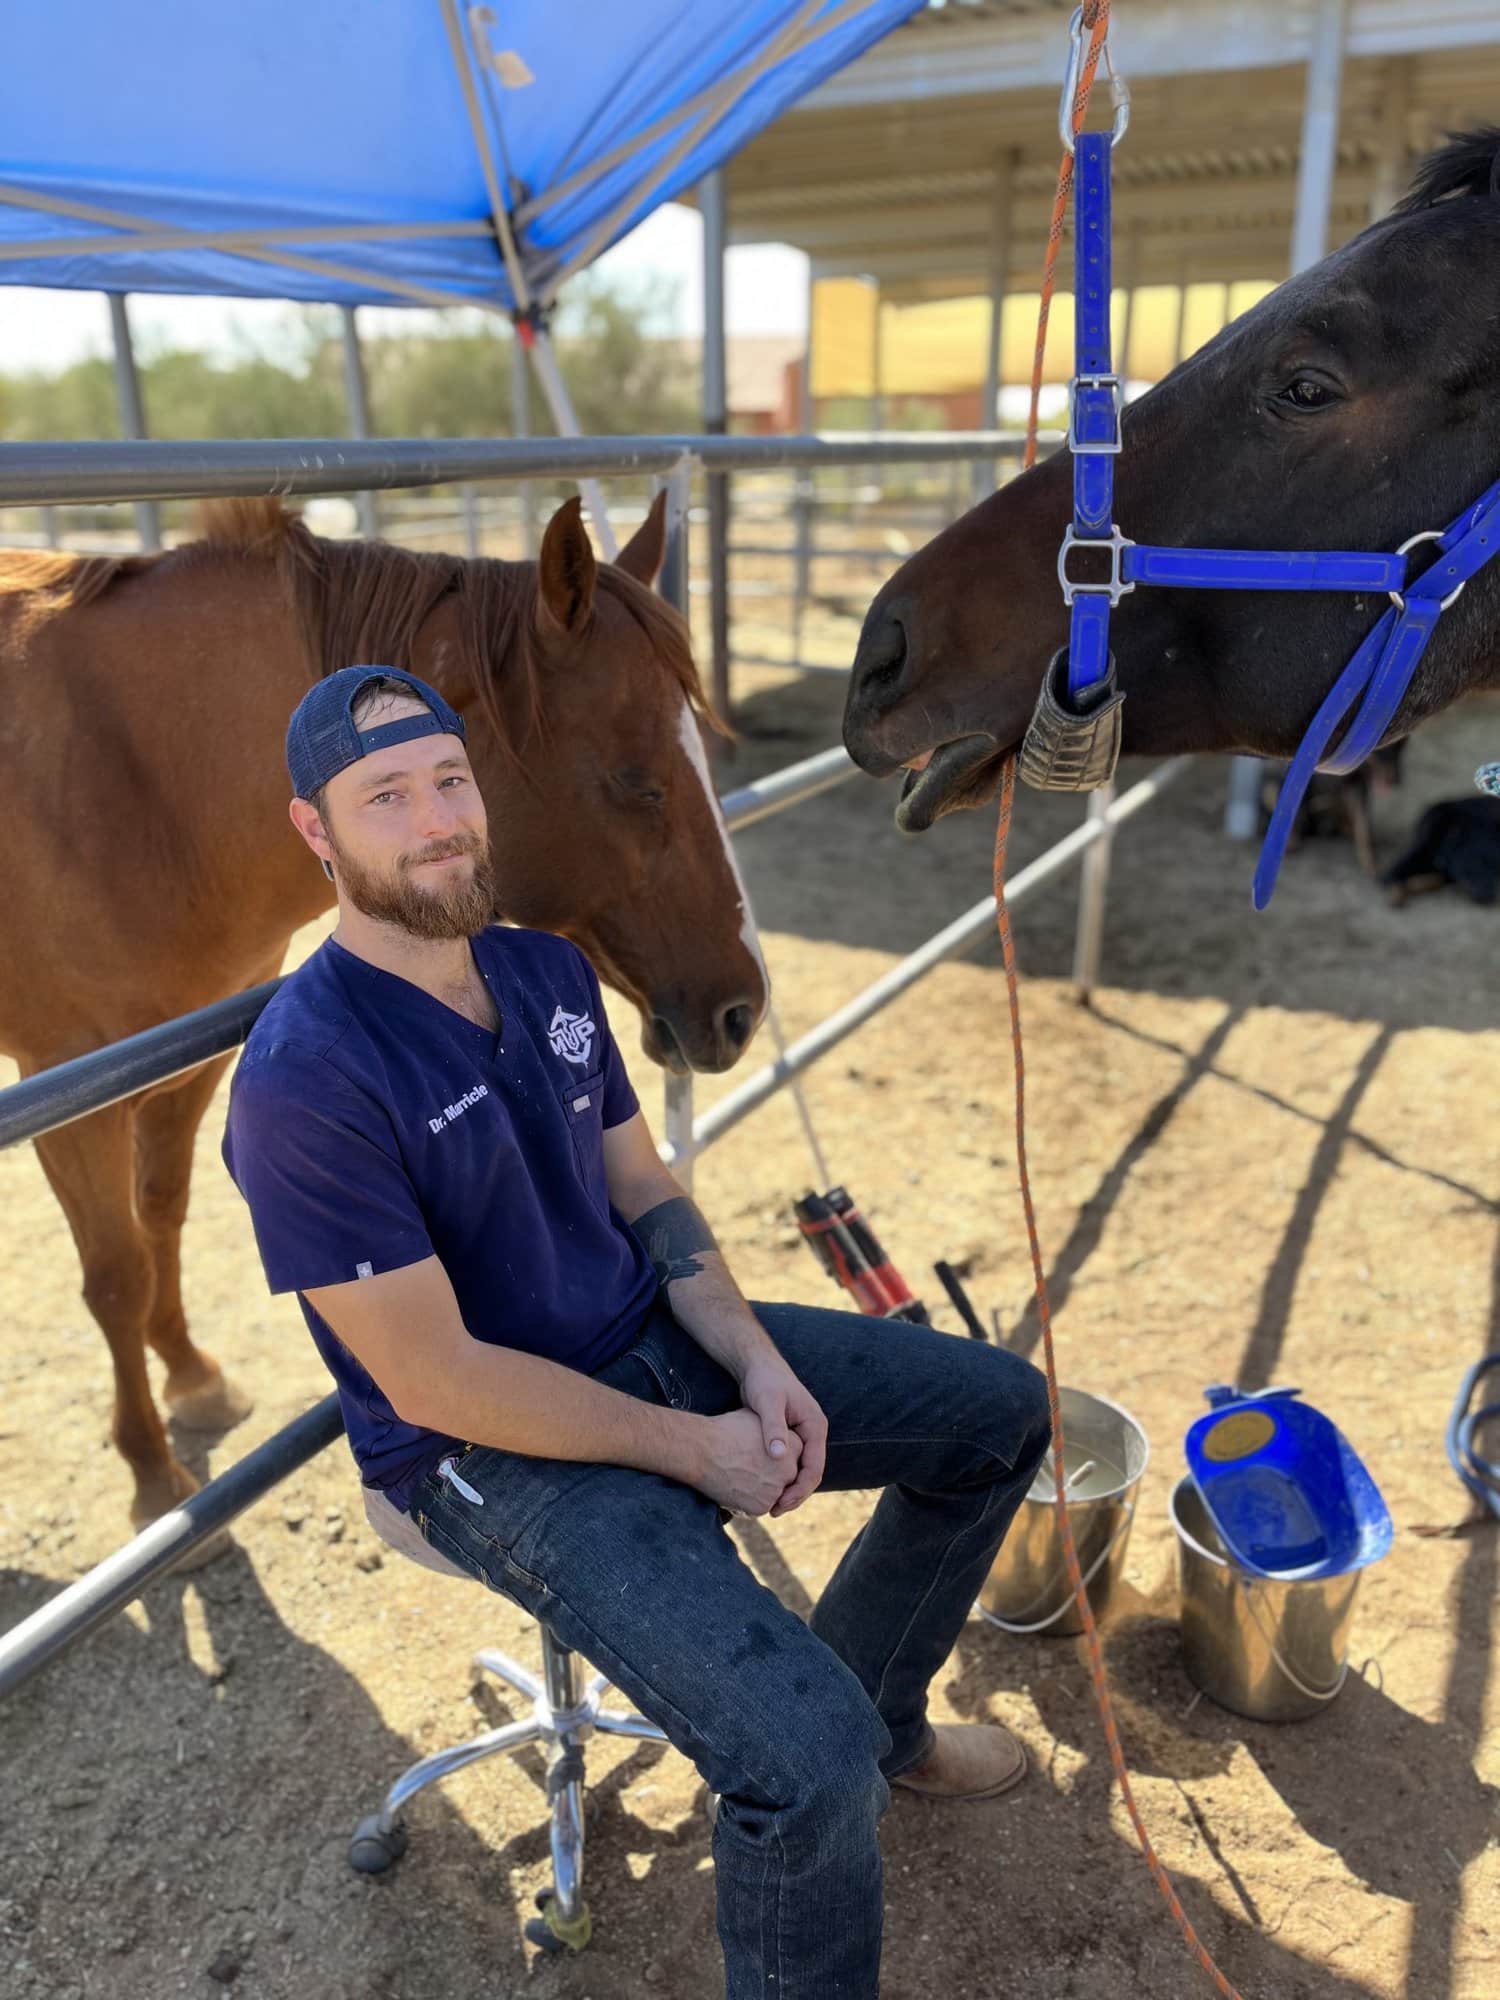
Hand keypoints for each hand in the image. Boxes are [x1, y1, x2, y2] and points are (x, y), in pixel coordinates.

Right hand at [692, 1408, 801, 1517]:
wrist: (701, 1450)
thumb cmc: (726, 1430)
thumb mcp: (758, 1419)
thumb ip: (775, 1430)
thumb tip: (779, 1433)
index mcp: (794, 1446)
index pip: (792, 1457)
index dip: (774, 1458)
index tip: (757, 1454)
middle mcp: (790, 1469)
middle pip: (785, 1477)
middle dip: (770, 1475)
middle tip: (748, 1467)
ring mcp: (777, 1490)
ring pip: (773, 1494)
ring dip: (760, 1490)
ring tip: (739, 1476)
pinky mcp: (762, 1506)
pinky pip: (760, 1507)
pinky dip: (748, 1503)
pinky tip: (734, 1488)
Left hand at [739, 1357, 827, 1516]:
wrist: (756, 1365)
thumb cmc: (764, 1380)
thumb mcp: (768, 1403)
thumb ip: (774, 1429)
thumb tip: (779, 1457)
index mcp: (815, 1426)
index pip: (815, 1468)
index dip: (800, 1490)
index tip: (781, 1505)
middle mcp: (812, 1433)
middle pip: (810, 1473)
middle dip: (794, 1494)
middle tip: (773, 1512)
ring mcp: (801, 1435)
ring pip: (799, 1470)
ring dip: (787, 1488)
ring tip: (769, 1506)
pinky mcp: (788, 1436)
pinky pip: (789, 1463)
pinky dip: (780, 1477)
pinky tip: (764, 1488)